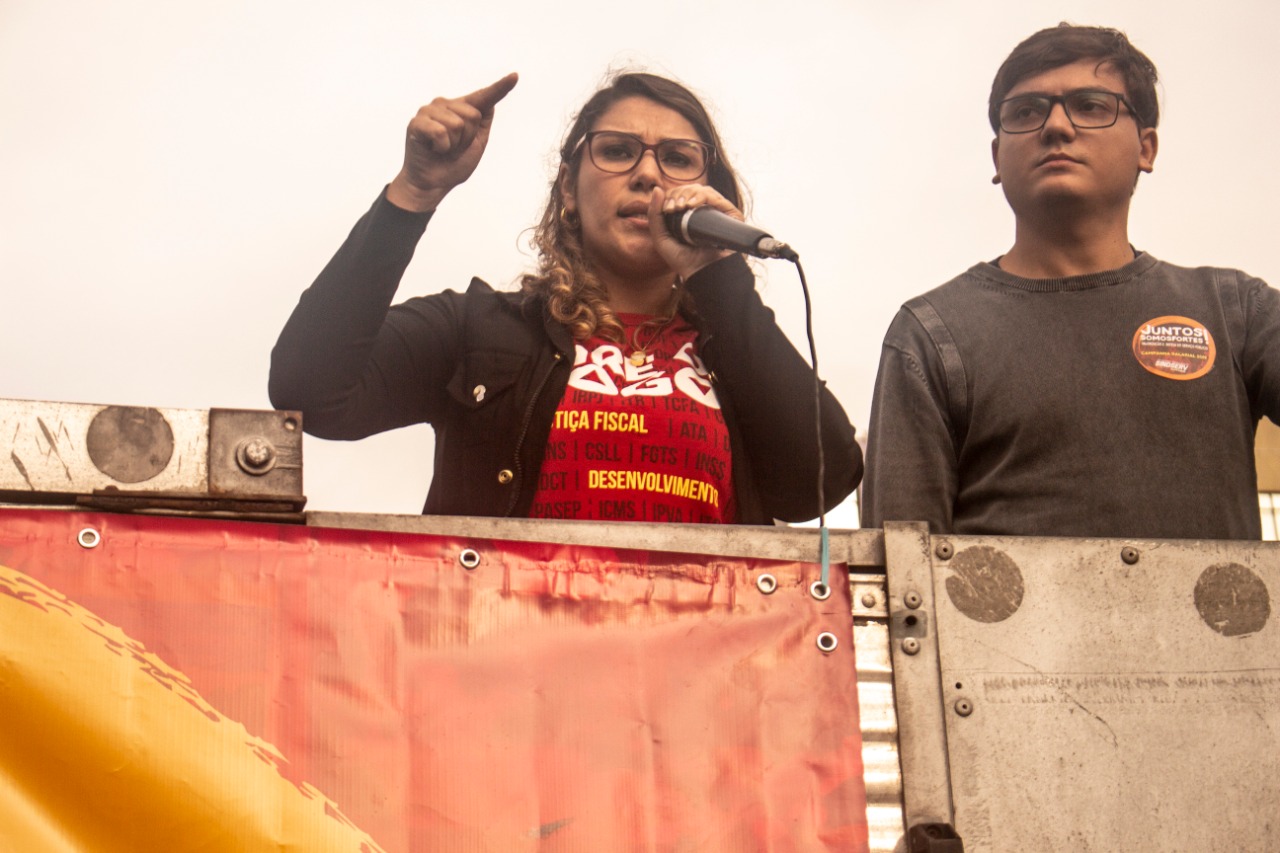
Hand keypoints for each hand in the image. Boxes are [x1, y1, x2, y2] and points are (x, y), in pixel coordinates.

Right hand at [386, 72, 518, 211]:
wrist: (433, 184)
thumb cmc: (454, 163)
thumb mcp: (477, 143)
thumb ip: (483, 122)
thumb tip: (491, 102)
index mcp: (461, 109)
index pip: (484, 96)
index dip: (500, 87)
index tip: (515, 77)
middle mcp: (445, 104)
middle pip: (472, 114)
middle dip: (467, 137)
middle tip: (454, 148)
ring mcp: (429, 111)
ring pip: (457, 124)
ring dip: (454, 144)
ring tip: (443, 148)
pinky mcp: (416, 123)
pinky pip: (440, 131)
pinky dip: (441, 147)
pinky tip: (433, 149)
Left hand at [648, 184, 739, 279]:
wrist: (703, 274)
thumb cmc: (683, 261)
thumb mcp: (661, 238)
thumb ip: (654, 215)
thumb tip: (657, 188)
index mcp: (689, 215)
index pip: (680, 194)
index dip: (671, 196)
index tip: (667, 209)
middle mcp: (705, 212)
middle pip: (691, 189)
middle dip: (678, 194)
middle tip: (673, 208)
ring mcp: (719, 213)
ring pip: (703, 190)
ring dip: (689, 193)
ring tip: (682, 206)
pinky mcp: (731, 215)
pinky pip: (716, 197)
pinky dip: (702, 196)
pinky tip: (692, 204)